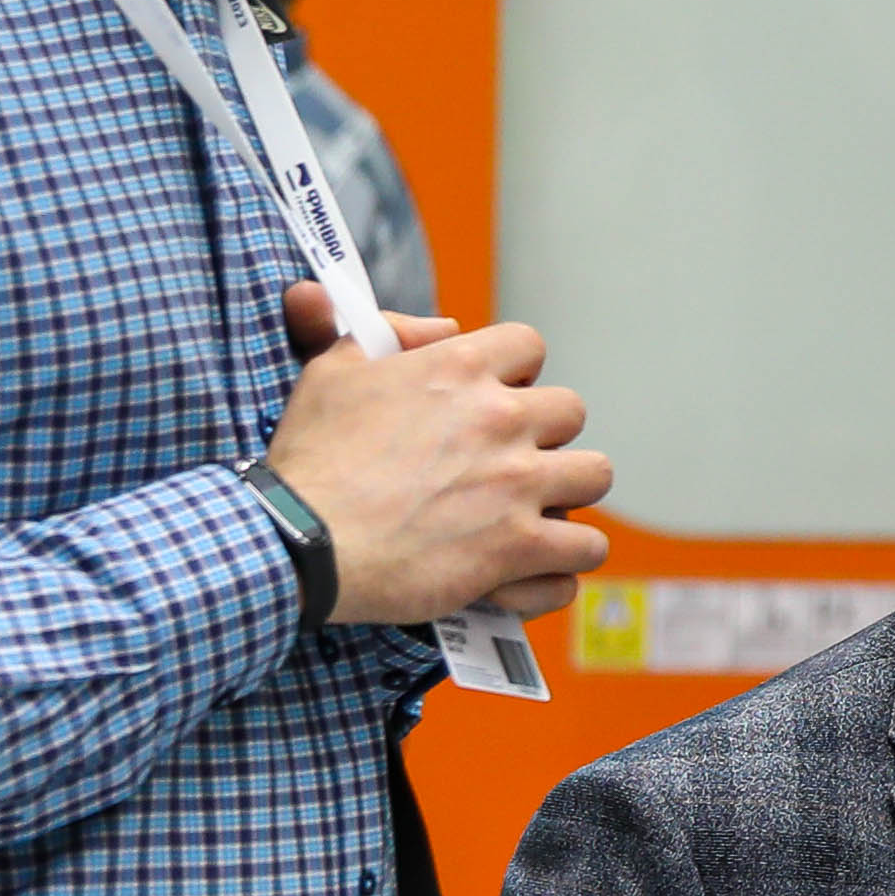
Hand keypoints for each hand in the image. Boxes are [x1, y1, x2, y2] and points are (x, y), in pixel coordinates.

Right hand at [269, 285, 611, 626]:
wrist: (299, 539)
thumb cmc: (310, 457)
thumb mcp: (333, 370)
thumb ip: (389, 334)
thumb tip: (441, 325)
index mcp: (459, 369)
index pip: (529, 345)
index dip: (515, 373)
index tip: (495, 397)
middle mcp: (501, 419)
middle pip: (572, 412)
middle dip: (546, 435)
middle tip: (511, 461)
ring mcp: (517, 484)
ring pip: (595, 476)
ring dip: (569, 494)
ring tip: (538, 512)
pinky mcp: (519, 547)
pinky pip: (583, 550)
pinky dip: (562, 565)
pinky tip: (535, 569)